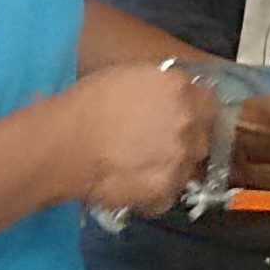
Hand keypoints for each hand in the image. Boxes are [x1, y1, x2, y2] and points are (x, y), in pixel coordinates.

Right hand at [57, 64, 214, 216]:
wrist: (63, 144)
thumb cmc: (85, 104)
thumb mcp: (128, 77)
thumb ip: (158, 88)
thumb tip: (166, 99)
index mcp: (177, 87)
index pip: (206, 100)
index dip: (192, 110)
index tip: (175, 118)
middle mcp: (187, 120)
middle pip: (200, 133)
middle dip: (183, 138)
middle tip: (154, 144)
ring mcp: (180, 157)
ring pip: (188, 165)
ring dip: (172, 166)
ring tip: (140, 167)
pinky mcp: (167, 188)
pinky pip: (169, 192)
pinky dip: (155, 192)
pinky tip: (132, 184)